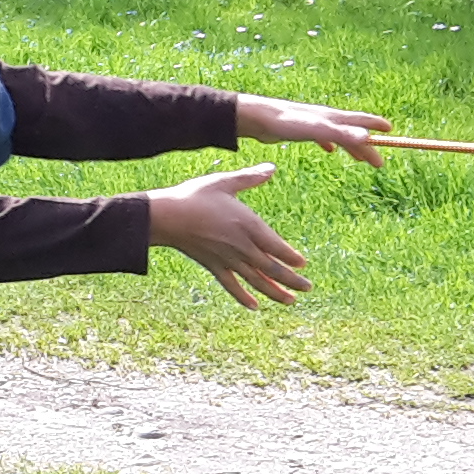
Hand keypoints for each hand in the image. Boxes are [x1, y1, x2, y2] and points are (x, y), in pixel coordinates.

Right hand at [147, 161, 310, 307]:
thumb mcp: (224, 182)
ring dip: (275, 292)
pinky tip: (254, 306)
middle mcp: (241, 247)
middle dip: (292, 280)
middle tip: (308, 288)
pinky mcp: (213, 265)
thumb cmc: (194, 196)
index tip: (303, 265)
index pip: (277, 247)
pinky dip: (243, 297)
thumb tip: (272, 167)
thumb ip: (250, 177)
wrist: (165, 216)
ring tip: (291, 301)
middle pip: (271, 268)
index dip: (292, 258)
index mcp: (248, 225)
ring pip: (256, 280)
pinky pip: (231, 285)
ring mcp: (227, 259)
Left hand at [237, 95, 390, 166]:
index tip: (391, 129)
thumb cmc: (285, 122)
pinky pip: (321, 137)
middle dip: (366, 145)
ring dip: (350, 146)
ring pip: (337, 135)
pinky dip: (329, 143)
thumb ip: (341, 133)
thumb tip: (368, 137)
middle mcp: (324, 118)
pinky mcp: (299, 130)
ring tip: (359, 158)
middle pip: (351, 131)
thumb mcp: (316, 129)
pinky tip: (328, 150)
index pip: (359, 121)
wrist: (255, 118)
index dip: (375, 125)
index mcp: (331, 117)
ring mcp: (312, 123)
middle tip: (379, 161)